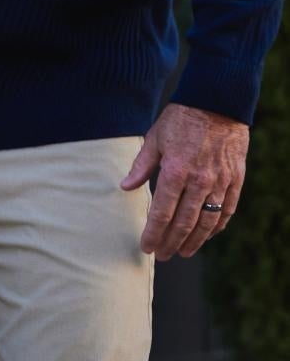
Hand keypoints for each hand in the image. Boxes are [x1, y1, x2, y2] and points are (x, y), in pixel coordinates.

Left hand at [121, 103, 248, 259]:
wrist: (217, 105)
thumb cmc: (180, 121)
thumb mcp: (154, 139)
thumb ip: (141, 167)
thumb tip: (125, 188)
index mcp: (176, 171)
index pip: (162, 212)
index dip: (154, 232)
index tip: (147, 247)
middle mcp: (200, 181)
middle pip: (185, 222)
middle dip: (171, 241)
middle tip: (162, 255)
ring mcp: (220, 182)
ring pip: (208, 220)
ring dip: (195, 240)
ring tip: (183, 252)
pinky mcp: (235, 179)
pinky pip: (227, 209)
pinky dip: (217, 225)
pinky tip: (208, 234)